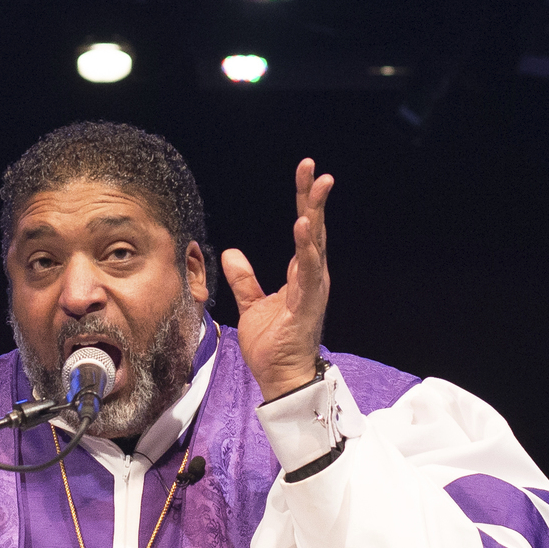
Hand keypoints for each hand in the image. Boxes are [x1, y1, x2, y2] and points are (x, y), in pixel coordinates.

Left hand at [224, 157, 332, 398]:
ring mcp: (313, 289)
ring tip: (317, 186)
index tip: (305, 173)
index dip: (304, 201)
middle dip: (313, 198)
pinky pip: (308, 271)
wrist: (280, 378)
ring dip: (316, 214)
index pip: (305, 230)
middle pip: (314, 229)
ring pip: (316, 244)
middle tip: (313, 169)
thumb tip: (232, 252)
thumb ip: (244, 279)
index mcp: (301, 275)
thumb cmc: (273, 345)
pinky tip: (304, 226)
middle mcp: (311, 277)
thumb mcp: (252, 304)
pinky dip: (306, 247)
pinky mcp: (307, 304)